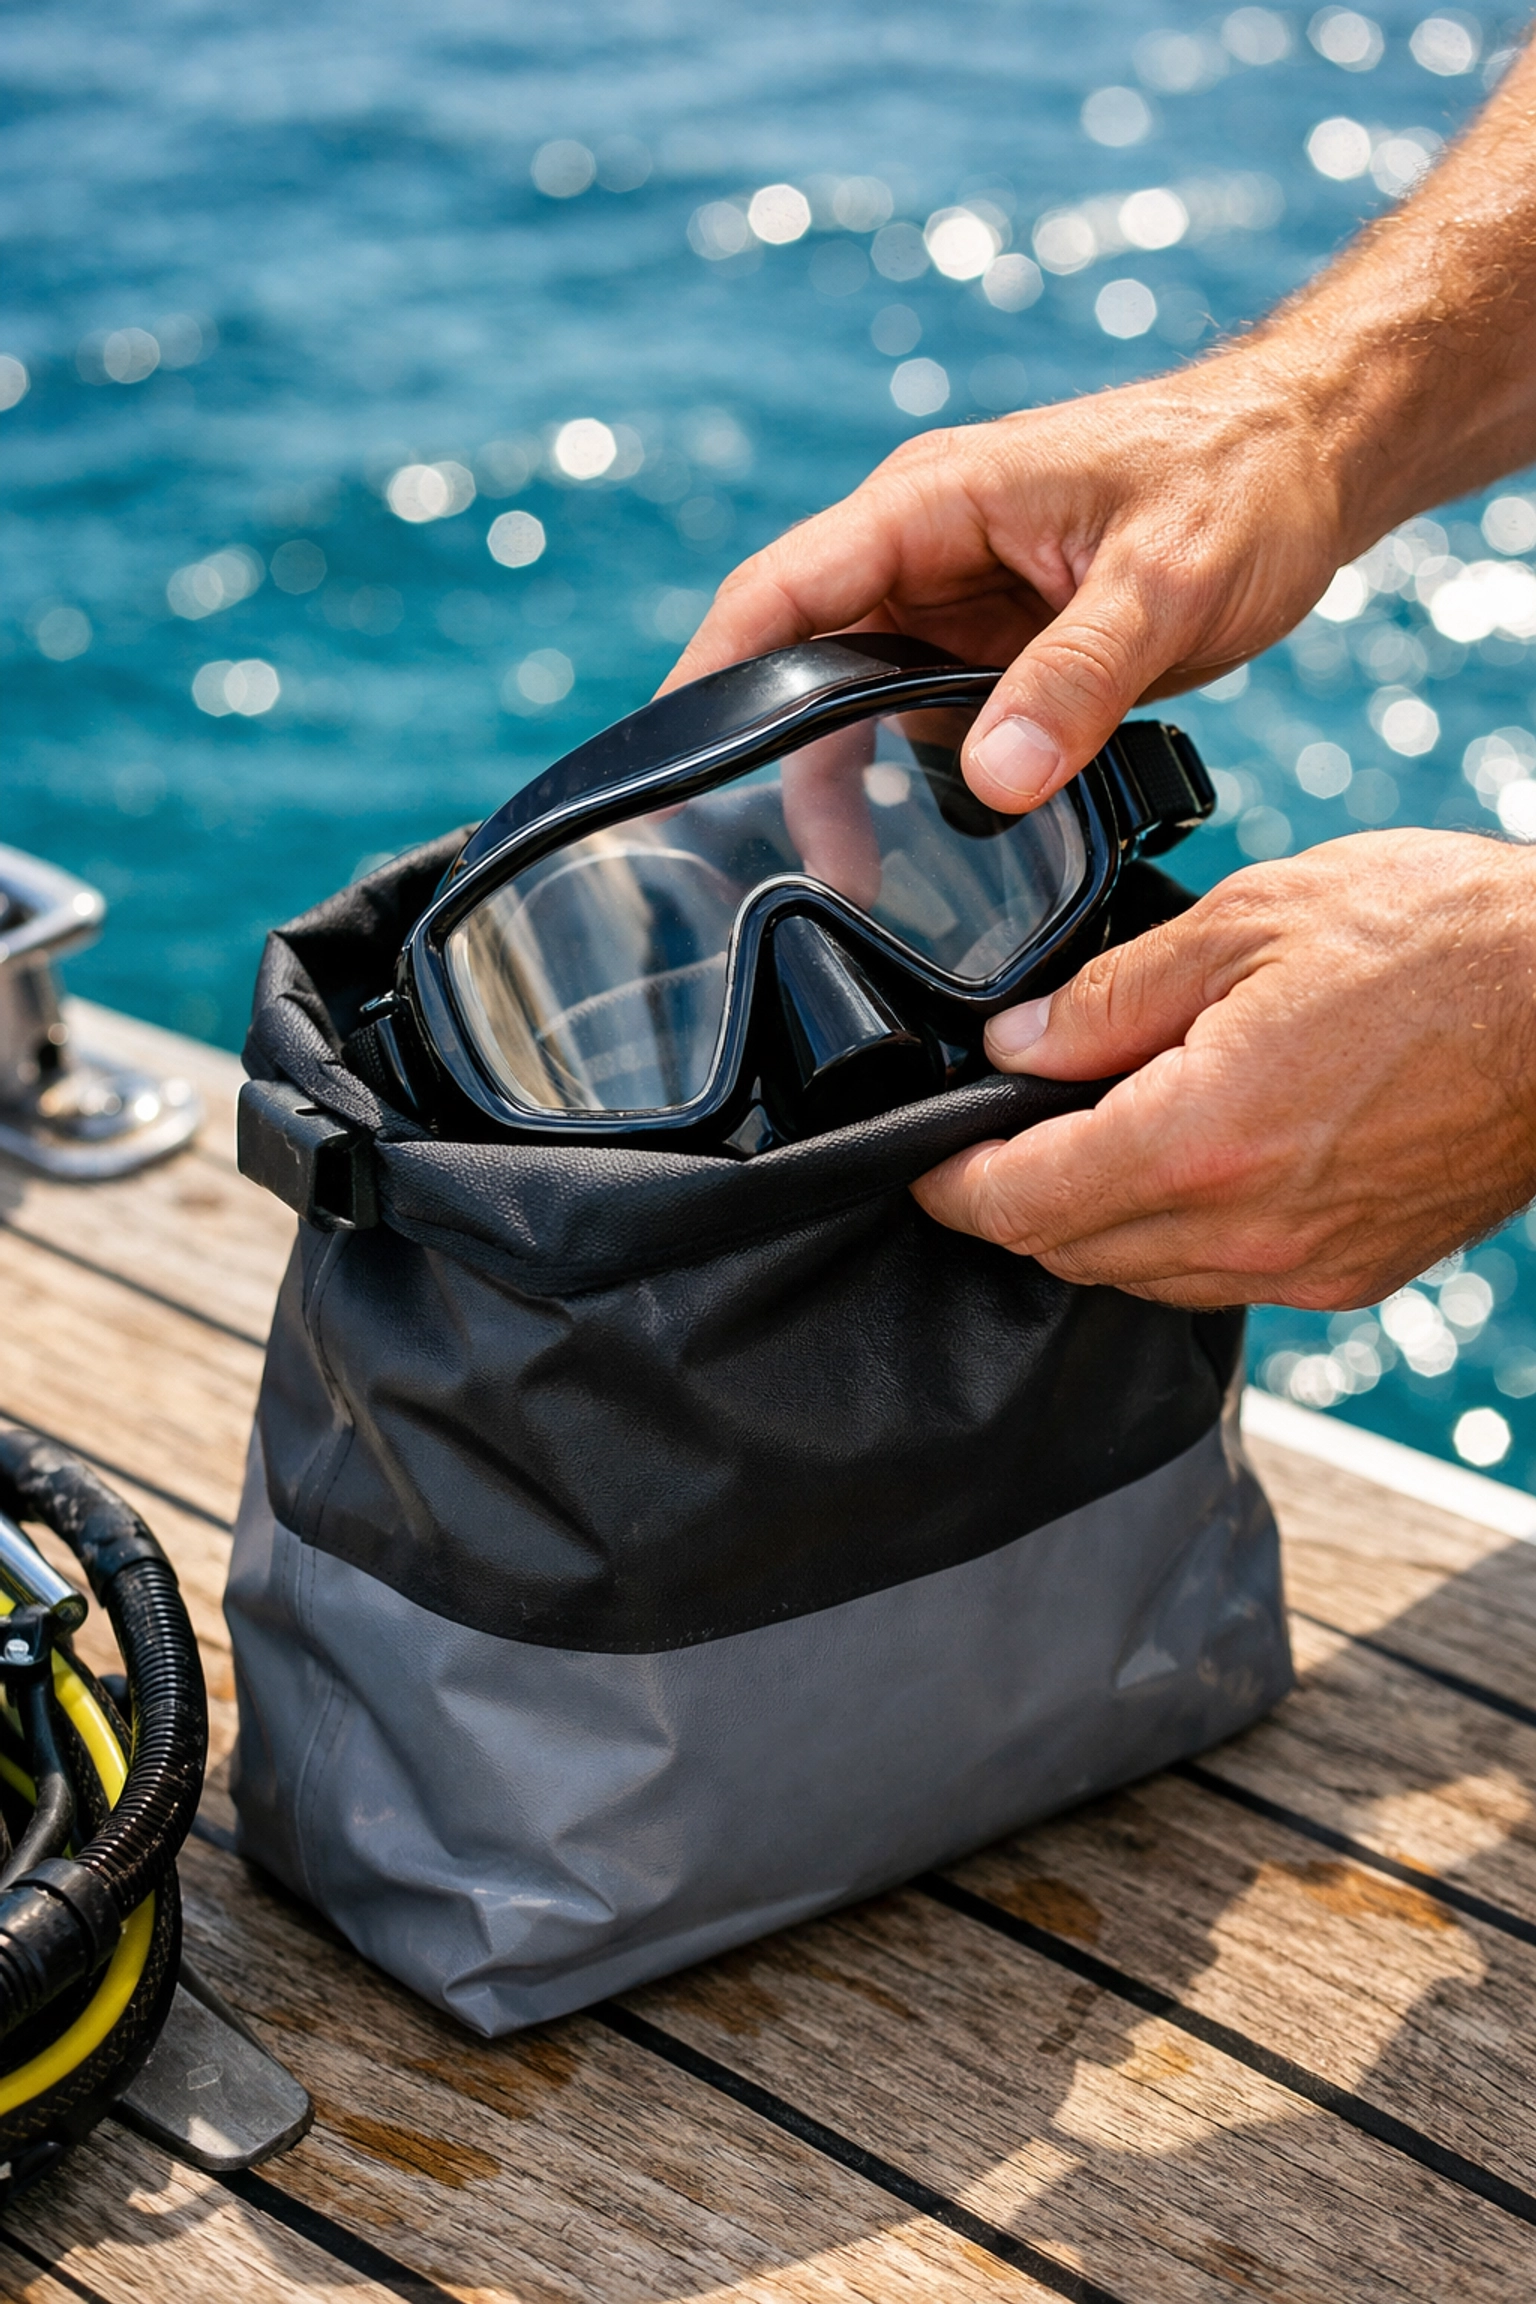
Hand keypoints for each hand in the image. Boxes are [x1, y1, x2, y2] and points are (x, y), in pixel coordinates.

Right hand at [663, 349, 1347, 813]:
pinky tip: (923, 850)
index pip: (782, 589)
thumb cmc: (1243, 478)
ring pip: (858, 699)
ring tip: (856, 881)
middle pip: (802, 660)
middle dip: (777, 761)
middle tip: (783, 868)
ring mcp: (956, 598)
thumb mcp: (1167, 582)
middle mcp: (924, 550)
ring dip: (847, 783)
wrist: (1313, 456)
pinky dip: (913, 781)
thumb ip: (1078, 681)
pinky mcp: (996, 644)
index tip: (668, 766)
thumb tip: (992, 784)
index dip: (710, 675)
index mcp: (934, 503)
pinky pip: (924, 718)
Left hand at [911, 832, 1535, 1309]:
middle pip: (1067, 1253)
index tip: (921, 1159)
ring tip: (1089, 1135)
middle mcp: (1245, 1230)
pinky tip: (1183, 1165)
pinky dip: (1171, 1238)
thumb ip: (1111, 996)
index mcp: (1200, 1140)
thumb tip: (1017, 1043)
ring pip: (1137, 1277)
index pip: (1020, 1203)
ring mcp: (1303, 1265)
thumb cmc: (1440, 941)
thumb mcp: (1249, 923)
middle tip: (998, 1131)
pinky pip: (1216, 1280)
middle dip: (1013, 1201)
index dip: (950, 1184)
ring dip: (1090, 1223)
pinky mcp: (1350, 1273)